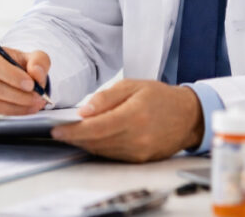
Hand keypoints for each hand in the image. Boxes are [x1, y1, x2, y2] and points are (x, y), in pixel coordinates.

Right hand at [0, 46, 50, 114]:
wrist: (11, 78)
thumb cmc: (17, 67)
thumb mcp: (32, 58)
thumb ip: (38, 61)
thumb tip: (36, 72)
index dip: (12, 76)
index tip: (30, 84)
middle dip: (19, 96)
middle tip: (37, 97)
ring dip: (17, 107)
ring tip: (33, 104)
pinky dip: (11, 115)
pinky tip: (23, 110)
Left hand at [49, 79, 202, 161]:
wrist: (188, 115)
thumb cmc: (159, 96)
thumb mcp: (132, 85)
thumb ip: (106, 97)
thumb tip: (83, 111)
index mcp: (133, 115)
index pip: (95, 128)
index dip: (73, 131)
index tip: (56, 130)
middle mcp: (137, 138)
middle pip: (96, 142)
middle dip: (75, 138)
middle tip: (59, 132)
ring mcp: (140, 152)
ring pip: (103, 151)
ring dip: (85, 144)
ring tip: (72, 134)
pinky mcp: (141, 160)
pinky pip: (114, 156)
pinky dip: (100, 148)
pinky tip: (92, 139)